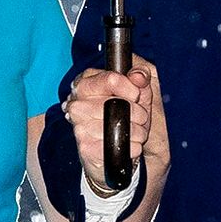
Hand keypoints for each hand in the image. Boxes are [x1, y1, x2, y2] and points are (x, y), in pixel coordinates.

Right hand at [63, 54, 165, 192]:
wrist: (127, 148)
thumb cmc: (131, 114)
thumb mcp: (142, 87)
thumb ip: (142, 72)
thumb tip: (138, 75)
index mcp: (88, 81)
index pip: (111, 79)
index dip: (131, 88)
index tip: (136, 95)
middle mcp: (78, 102)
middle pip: (116, 104)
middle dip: (137, 112)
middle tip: (139, 117)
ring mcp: (79, 126)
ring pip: (117, 126)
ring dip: (137, 131)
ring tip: (136, 131)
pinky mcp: (85, 148)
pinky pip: (116, 145)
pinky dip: (131, 147)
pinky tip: (129, 144)